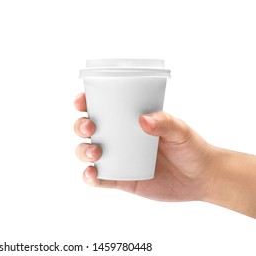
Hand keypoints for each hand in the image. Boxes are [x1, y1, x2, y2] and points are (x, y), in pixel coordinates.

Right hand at [74, 92, 212, 201]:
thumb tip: (143, 119)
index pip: (101, 108)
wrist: (201, 178)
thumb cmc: (190, 147)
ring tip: (95, 153)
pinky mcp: (121, 180)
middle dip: (81, 126)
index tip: (81, 101)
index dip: (85, 103)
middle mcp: (118, 138)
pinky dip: (90, 177)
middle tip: (90, 128)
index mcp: (129, 121)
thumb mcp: (181, 131)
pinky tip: (92, 175)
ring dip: (83, 151)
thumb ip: (165, 122)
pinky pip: (100, 179)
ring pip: (88, 153)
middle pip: (88, 129)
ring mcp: (118, 159)